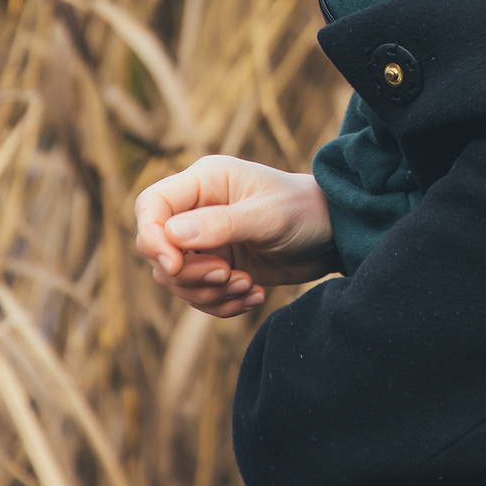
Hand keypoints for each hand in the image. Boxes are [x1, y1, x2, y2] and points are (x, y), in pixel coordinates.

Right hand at [134, 155, 340, 317]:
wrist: (334, 234)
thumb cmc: (305, 210)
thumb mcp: (268, 216)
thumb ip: (222, 224)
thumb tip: (171, 235)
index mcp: (205, 181)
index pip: (151, 206)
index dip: (152, 238)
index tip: (177, 266)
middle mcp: (197, 209)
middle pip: (157, 250)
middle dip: (188, 274)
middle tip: (228, 275)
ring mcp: (205, 240)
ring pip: (175, 279)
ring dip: (207, 293)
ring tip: (247, 286)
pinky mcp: (217, 266)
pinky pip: (199, 295)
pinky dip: (221, 303)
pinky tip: (253, 296)